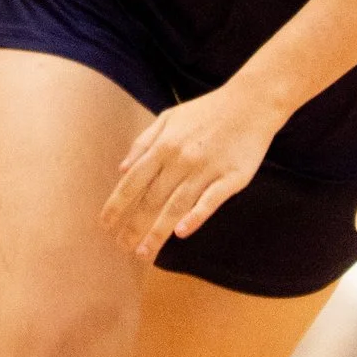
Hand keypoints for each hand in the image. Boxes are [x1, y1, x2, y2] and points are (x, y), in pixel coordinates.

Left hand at [102, 77, 282, 261]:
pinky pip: (211, 201)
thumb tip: (122, 169)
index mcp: (163, 146)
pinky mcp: (232, 178)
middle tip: (122, 248)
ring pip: (176, 206)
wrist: (251, 103)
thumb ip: (143, 143)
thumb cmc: (206, 111)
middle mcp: (181, 159)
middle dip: (134, 226)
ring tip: (145, 253)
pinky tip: (182, 233)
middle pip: (152, 199)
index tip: (105, 225)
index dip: (117, 205)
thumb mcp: (169, 118)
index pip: (133, 182)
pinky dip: (196, 217)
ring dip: (158, 232)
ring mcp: (206, 169)